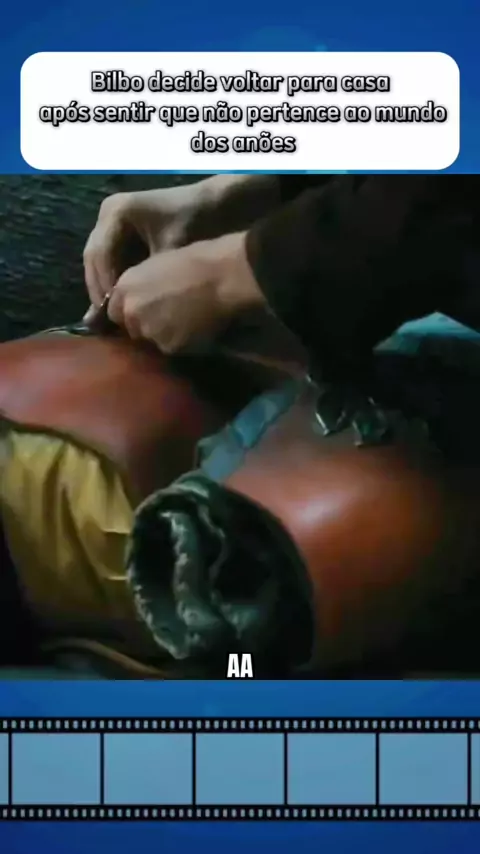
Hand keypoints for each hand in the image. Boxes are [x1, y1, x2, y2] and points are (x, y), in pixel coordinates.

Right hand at [83, 176, 280, 313]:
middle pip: (93, 257)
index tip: (111, 313)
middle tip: (106, 318)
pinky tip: (119, 299)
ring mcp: (111, 219)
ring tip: (110, 314)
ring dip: (102, 285)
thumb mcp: (170, 252)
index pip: (100, 255)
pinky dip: (112, 277)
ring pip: (97, 258)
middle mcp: (108, 212)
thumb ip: (145, 280)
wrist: (211, 204)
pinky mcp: (119, 229)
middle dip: (99, 288)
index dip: (104, 286)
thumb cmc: (193, 224)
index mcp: (117, 212)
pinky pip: (108, 256)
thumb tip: (129, 310)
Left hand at [107, 232, 265, 353]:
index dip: (131, 312)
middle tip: (168, 317)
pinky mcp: (169, 346)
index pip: (114, 312)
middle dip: (144, 326)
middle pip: (131, 329)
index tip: (146, 310)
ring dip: (162, 336)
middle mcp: (131, 311)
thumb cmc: (195, 260)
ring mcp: (149, 331)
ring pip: (150, 341)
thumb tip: (134, 303)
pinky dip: (179, 342)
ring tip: (183, 323)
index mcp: (125, 287)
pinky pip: (170, 348)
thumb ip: (139, 286)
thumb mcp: (156, 265)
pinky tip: (194, 329)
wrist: (222, 276)